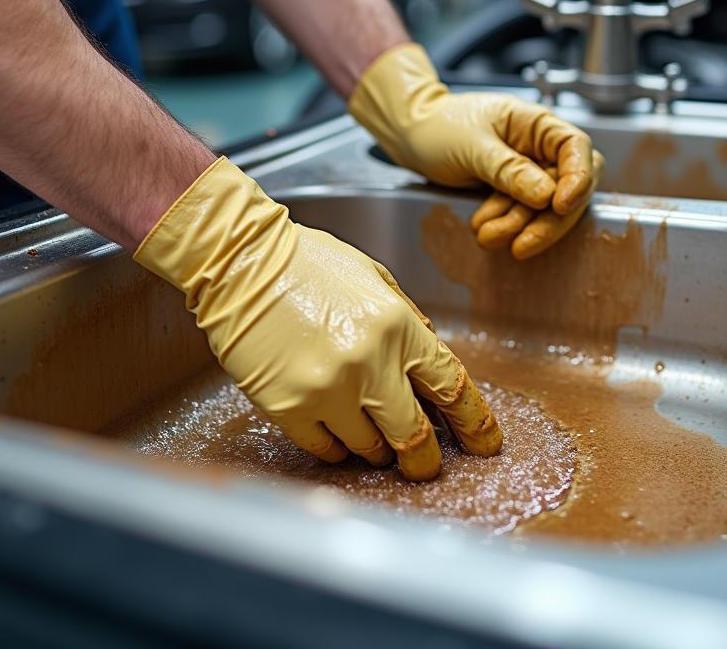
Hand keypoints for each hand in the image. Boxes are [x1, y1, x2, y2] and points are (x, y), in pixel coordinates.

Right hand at [133, 157, 501, 480]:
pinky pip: (326, 450)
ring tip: (362, 422)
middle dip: (425, 460)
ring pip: (369, 449)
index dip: (474, 423)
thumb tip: (431, 366)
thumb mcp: (374, 278)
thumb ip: (409, 322)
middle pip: (414, 436)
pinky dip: (336, 446)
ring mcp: (328, 390)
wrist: (241, 262)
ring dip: (375, 447)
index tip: (484, 443)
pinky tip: (331, 423)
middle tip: (423, 464)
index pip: (452, 387)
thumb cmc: (307, 264)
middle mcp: (369, 363)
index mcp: (397, 326)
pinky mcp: (289, 408)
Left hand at [348, 44, 599, 255]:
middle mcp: (539, 146)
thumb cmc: (439, 125)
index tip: (561, 205)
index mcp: (536, 122)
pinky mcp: (512, 190)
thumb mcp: (472, 146)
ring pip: (543, 206)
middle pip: (567, 185)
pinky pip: (521, 212)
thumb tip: (547, 195)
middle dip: (548, 219)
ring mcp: (528, 170)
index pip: (576, 147)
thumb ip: (509, 170)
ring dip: (520, 226)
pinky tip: (485, 230)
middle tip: (524, 243)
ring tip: (487, 236)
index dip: (578, 177)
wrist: (411, 135)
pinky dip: (507, 225)